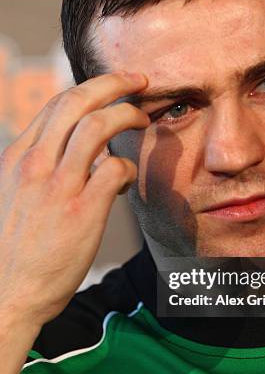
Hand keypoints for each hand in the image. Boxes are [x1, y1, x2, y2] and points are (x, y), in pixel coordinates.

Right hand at [0, 72, 149, 329]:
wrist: (8, 293)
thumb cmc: (16, 247)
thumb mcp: (14, 195)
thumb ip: (39, 168)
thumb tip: (77, 151)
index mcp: (17, 157)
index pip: (56, 105)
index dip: (90, 89)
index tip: (113, 87)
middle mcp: (34, 164)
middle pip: (76, 101)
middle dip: (113, 83)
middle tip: (138, 80)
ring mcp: (56, 186)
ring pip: (97, 126)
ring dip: (126, 115)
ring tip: (142, 119)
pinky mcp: (81, 210)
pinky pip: (114, 169)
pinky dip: (126, 167)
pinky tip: (124, 182)